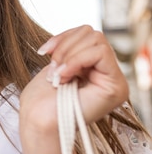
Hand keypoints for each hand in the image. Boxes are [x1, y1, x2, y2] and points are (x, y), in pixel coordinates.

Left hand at [19, 25, 128, 153]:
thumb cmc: (42, 98)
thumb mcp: (57, 63)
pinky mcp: (115, 87)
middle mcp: (108, 74)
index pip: (87, 33)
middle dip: (65, 46)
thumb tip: (80, 32)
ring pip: (96, 39)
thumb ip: (72, 48)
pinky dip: (76, 60)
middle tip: (53, 68)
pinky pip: (99, 53)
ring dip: (68, 54)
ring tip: (58, 75)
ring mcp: (114, 81)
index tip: (44, 52)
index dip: (63, 37)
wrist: (38, 121)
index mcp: (95, 68)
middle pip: (92, 33)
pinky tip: (64, 76)